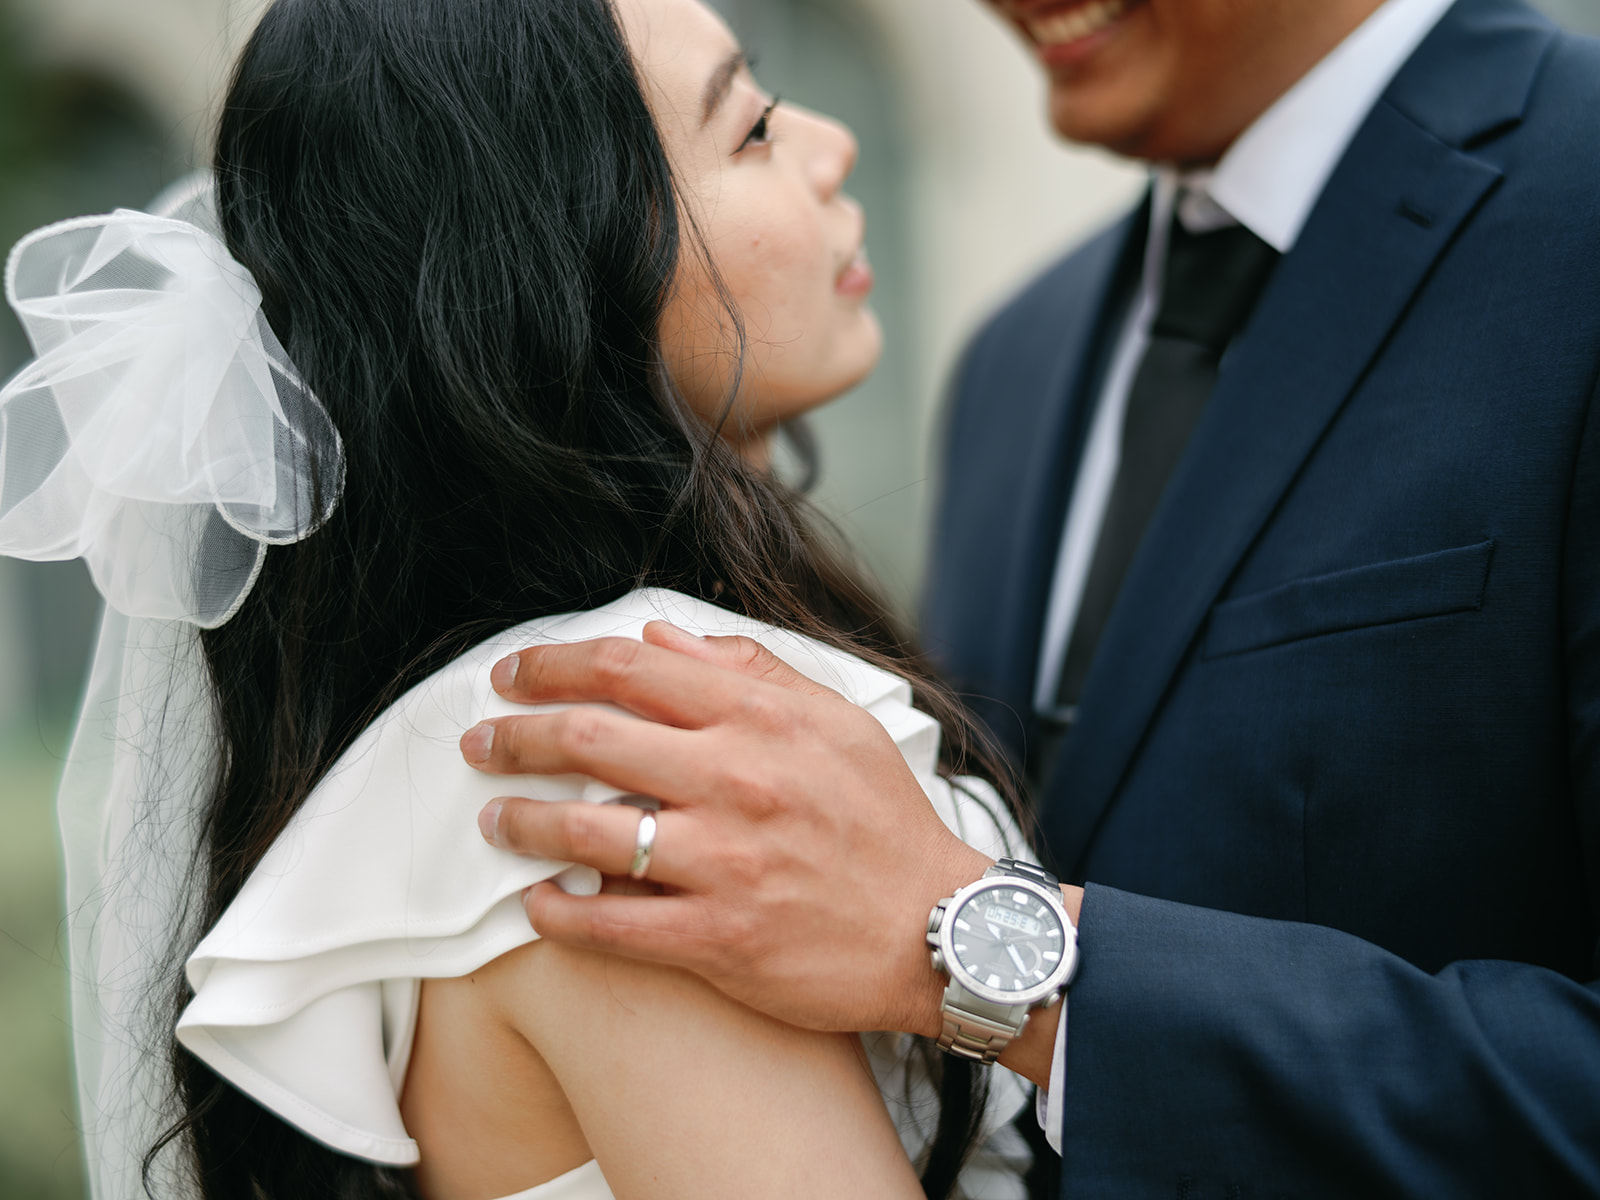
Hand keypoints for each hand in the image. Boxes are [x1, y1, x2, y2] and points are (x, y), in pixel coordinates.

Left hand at [461, 622, 993, 1037]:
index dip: (551, 664)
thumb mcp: (837, 721)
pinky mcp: (718, 940)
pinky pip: (610, 925)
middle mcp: (736, 781)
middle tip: (479, 743)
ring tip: (492, 820)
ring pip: (585, 831)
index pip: (628, 668)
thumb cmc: (884, 821)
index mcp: (761, 719)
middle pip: (588, 738)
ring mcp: (724, 863)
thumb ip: (749, 669)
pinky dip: (557, 913)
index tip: (511, 675)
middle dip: (514, 736)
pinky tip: (537, 903)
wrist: (938, 929)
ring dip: (519, 822)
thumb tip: (662, 637)